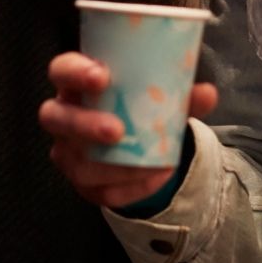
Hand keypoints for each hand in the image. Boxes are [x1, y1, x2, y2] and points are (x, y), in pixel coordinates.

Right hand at [40, 51, 217, 209]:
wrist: (139, 148)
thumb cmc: (138, 108)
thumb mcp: (159, 97)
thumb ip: (181, 95)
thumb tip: (207, 93)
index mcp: (78, 84)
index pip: (61, 70)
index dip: (74, 72)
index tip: (102, 76)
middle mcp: (64, 116)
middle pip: (54, 117)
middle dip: (83, 124)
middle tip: (116, 130)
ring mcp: (68, 152)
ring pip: (76, 162)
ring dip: (111, 166)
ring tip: (146, 164)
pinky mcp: (83, 184)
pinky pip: (99, 191)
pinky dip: (130, 188)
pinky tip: (154, 179)